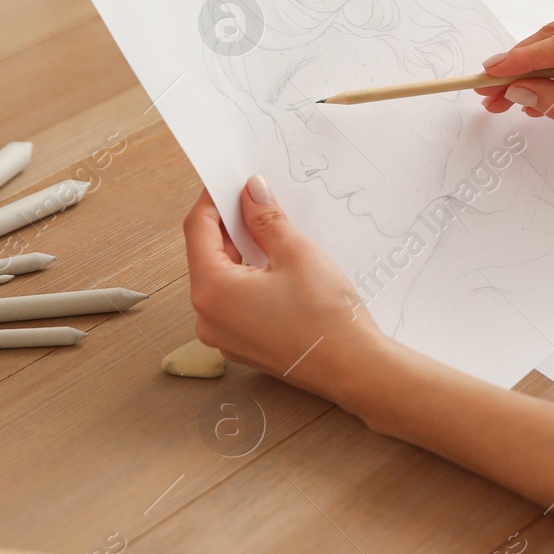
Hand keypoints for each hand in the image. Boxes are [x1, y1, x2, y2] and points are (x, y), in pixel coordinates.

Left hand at [183, 176, 388, 401]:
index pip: (198, 230)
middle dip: (230, 226)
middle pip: (207, 255)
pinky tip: (275, 267)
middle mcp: (208, 317)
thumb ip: (266, 219)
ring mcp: (223, 336)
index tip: (231, 183)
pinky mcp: (243, 345)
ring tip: (271, 232)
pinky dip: (249, 279)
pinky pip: (235, 303)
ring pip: (222, 280)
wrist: (354, 369)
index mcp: (212, 291)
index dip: (213, 200)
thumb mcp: (296, 254)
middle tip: (257, 202)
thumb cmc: (326, 318)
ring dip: (241, 252)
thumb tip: (251, 193)